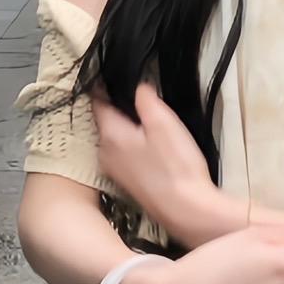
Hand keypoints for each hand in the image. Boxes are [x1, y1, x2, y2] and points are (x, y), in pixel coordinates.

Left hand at [95, 81, 243, 248]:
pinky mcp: (128, 183)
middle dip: (118, 107)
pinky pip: (123, 155)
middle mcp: (104, 153)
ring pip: (114, 139)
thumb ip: (145, 99)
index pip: (97, 101)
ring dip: (126, 128)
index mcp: (109, 134)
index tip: (115, 72)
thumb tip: (137, 85)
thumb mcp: (163, 122)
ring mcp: (115, 171)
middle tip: (138, 94)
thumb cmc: (175, 165)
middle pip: (105, 121)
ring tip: (148, 119)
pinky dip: (132, 145)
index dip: (104, 84)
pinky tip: (151, 145)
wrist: (187, 211)